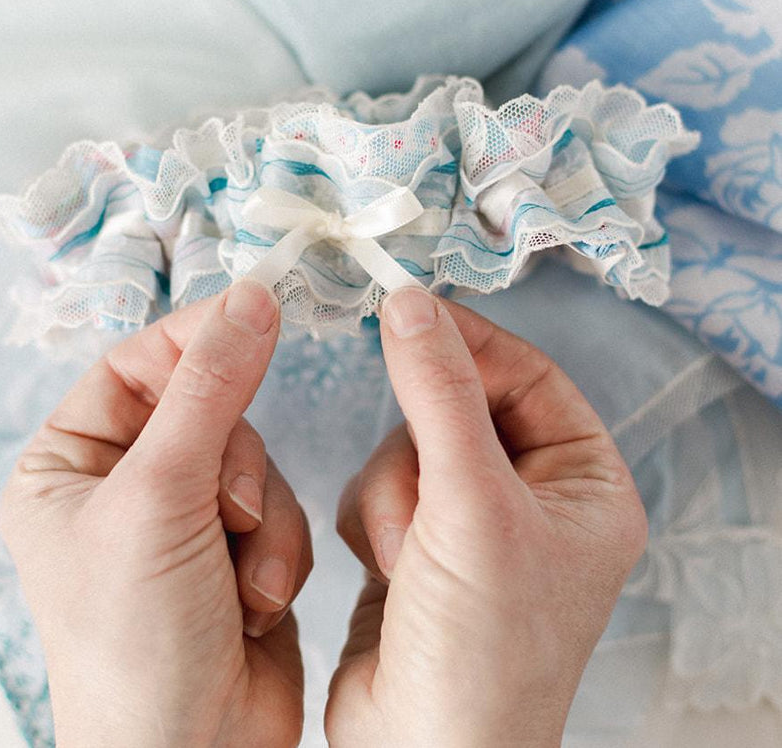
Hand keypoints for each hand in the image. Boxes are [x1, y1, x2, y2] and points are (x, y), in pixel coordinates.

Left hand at [0, 280, 312, 747]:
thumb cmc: (135, 640)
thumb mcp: (160, 498)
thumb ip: (210, 389)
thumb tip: (250, 298)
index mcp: (70, 464)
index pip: (137, 363)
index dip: (197, 337)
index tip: (258, 308)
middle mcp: (124, 485)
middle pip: (210, 410)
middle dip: (235, 465)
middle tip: (228, 512)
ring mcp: (184, 519)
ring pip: (256, 462)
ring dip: (262, 520)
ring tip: (242, 582)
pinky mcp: (238, 551)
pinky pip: (280, 508)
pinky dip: (280, 551)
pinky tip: (254, 605)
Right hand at [328, 289, 647, 746]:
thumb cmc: (481, 650)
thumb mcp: (472, 505)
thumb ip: (439, 393)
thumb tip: (410, 304)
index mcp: (583, 482)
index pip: (528, 374)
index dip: (469, 341)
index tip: (407, 311)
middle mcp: (533, 497)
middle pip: (460, 407)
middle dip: (423, 448)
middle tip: (420, 491)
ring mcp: (473, 520)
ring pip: (409, 446)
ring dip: (394, 494)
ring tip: (407, 555)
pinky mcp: (420, 541)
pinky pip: (381, 484)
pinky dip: (371, 516)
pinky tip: (384, 567)